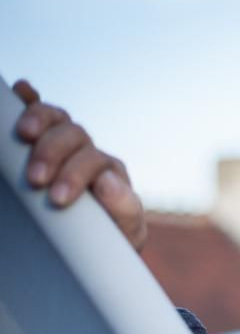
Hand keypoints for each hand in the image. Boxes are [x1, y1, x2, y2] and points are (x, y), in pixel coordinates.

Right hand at [12, 80, 146, 250]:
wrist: (94, 244)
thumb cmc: (110, 238)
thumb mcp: (125, 230)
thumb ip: (124, 208)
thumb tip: (105, 181)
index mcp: (110, 171)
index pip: (96, 161)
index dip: (77, 174)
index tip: (59, 198)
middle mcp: (88, 152)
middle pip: (74, 136)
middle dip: (53, 154)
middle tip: (35, 181)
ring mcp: (65, 145)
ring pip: (56, 119)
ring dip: (39, 121)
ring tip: (22, 135)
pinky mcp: (42, 142)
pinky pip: (39, 113)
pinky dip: (28, 98)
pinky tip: (19, 89)